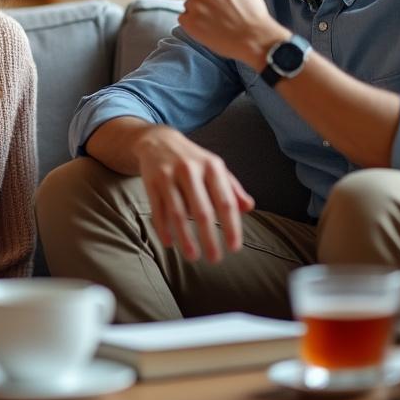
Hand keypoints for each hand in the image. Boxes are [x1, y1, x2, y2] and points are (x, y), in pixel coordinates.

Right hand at [134, 125, 254, 262]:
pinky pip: (158, 211)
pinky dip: (163, 229)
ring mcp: (169, 175)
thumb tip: (249, 208)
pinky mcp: (151, 181)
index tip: (234, 248)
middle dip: (209, 238)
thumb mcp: (215, 168)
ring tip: (193, 257)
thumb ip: (232, 188)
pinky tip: (169, 244)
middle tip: (215, 259)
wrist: (158, 140)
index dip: (231, 227)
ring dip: (185, 238)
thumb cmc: (193, 160)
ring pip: (178, 214)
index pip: (225, 202)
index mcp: (212, 166)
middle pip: (202, 211)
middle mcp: (190, 169)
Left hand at [179, 0, 286, 68]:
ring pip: (189, 5)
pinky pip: (184, 19)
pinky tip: (206, 29)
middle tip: (216, 12)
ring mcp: (194, 5)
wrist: (254, 39)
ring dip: (198, 12)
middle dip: (203, 0)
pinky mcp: (189, 22)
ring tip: (214, 23)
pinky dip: (191, 24)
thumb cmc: (254, 16)